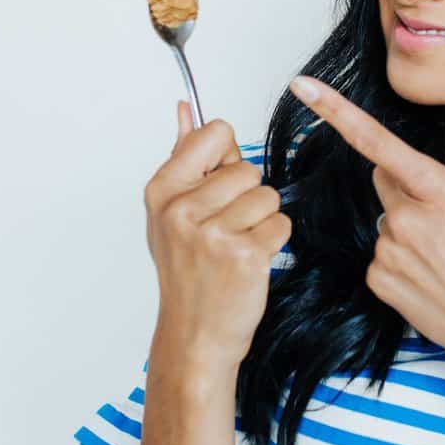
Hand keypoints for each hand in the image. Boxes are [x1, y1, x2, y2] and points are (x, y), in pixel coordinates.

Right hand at [142, 101, 291, 367]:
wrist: (194, 337)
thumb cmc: (187, 274)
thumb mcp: (170, 214)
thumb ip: (185, 158)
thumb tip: (186, 108)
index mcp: (162, 190)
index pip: (215, 132)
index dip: (227, 159)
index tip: (216, 188)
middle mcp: (182, 209)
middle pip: (249, 168)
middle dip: (248, 197)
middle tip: (226, 231)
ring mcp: (212, 233)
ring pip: (269, 196)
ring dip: (263, 221)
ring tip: (237, 247)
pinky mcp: (245, 255)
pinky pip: (281, 224)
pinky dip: (274, 243)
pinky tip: (250, 262)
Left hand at [287, 75, 444, 362]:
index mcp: (441, 192)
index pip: (378, 142)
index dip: (336, 111)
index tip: (302, 86)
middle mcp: (407, 219)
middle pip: (387, 179)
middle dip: (409, 186)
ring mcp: (389, 251)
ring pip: (387, 219)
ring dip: (409, 225)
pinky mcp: (379, 280)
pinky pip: (381, 253)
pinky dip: (401, 257)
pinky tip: (432, 274)